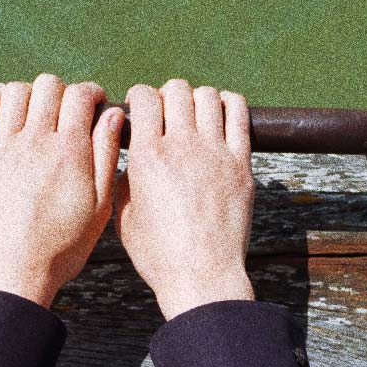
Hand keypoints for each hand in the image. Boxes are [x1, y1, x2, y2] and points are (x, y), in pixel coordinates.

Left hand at [0, 74, 125, 308]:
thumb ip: (105, 155)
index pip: (80, 95)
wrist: (13, 271)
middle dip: (63, 91)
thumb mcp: (99, 206)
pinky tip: (4, 106)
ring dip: (30, 92)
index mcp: (69, 152)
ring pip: (14, 91)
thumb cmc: (60, 246)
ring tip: (38, 111)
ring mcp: (3, 148)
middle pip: (48, 85)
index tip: (94, 105)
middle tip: (67, 111)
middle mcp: (35, 142)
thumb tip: (112, 115)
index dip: (91, 93)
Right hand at [114, 79, 256, 320]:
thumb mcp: (125, 217)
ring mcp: (215, 153)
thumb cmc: (160, 254)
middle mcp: (182, 147)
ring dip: (197, 99)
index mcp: (148, 157)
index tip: (142, 111)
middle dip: (167, 95)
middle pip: (177, 89)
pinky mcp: (241, 164)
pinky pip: (239, 115)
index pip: (144, 97)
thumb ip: (126, 181)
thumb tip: (132, 159)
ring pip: (208, 96)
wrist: (202, 276)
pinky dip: (228, 105)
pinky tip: (220, 116)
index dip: (139, 97)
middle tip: (168, 115)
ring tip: (194, 117)